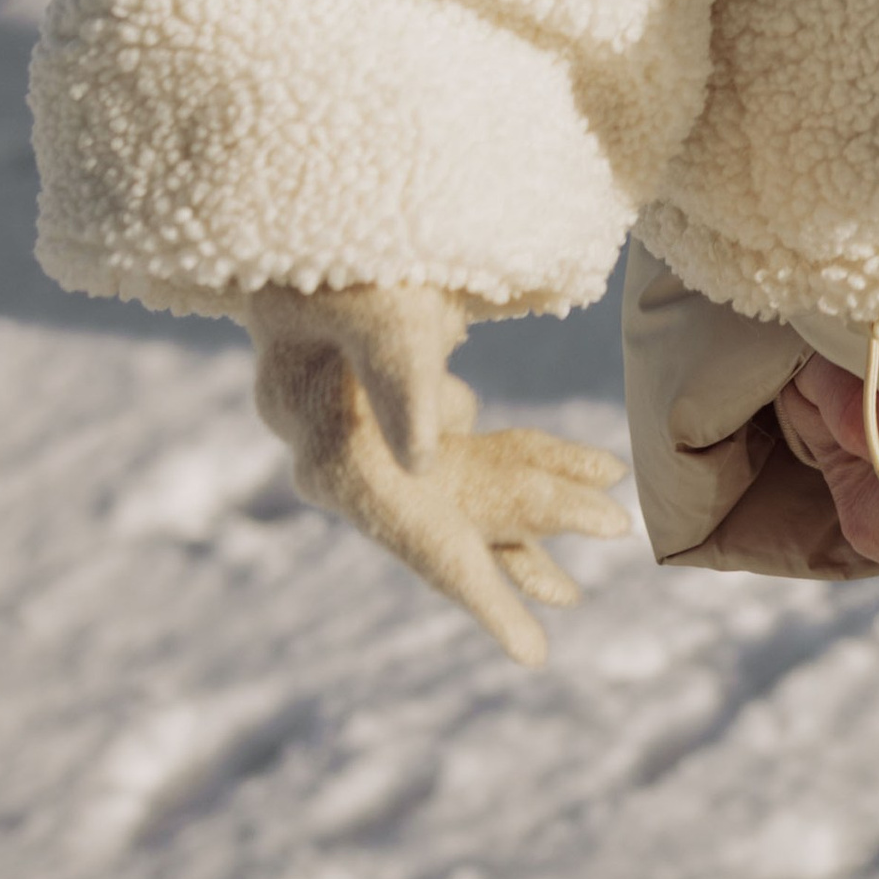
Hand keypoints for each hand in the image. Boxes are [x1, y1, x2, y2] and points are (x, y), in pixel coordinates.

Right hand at [246, 283, 630, 667]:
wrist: (287, 224)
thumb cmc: (337, 262)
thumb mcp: (376, 312)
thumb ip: (403, 380)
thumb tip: (432, 452)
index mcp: (336, 453)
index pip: (422, 545)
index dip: (482, 599)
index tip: (534, 655)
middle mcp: (341, 463)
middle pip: (445, 528)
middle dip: (514, 558)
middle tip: (572, 605)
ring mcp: (357, 442)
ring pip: (455, 497)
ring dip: (522, 512)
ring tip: (591, 545)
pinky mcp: (376, 414)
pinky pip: (450, 456)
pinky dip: (507, 461)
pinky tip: (555, 473)